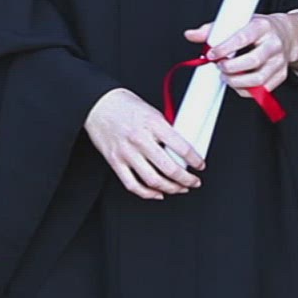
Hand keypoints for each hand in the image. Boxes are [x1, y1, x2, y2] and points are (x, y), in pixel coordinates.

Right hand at [83, 89, 204, 199]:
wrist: (97, 104)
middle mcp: (140, 139)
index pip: (181, 147)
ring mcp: (127, 153)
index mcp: (153, 123)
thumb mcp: (152, 111)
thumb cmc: (124, 105)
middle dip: (186, 180)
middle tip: (193, 181)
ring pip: (153, 181)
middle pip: (169, 169)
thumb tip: (181, 146)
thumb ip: (166, 129)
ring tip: (179, 188)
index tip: (200, 164)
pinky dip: (147, 193)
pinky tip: (157, 193)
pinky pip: (133, 185)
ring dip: (171, 189)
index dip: (195, 160)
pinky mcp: (115, 162)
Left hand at [186, 14, 297, 95]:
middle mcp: (273, 44)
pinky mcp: (281, 75)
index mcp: (261, 26)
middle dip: (231, 68)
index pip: (243, 38)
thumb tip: (191, 35)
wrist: (284, 34)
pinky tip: (237, 83)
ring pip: (259, 79)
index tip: (212, 54)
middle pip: (253, 61)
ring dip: (237, 82)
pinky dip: (246, 91)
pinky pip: (263, 90)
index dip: (225, 48)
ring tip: (226, 76)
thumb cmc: (257, 29)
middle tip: (219, 67)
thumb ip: (212, 29)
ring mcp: (279, 61)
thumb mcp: (237, 22)